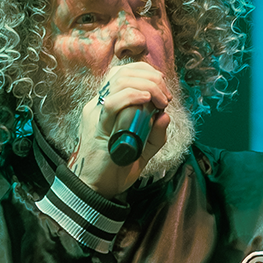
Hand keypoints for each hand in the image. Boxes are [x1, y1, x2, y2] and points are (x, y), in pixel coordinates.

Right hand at [70, 62, 172, 196]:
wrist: (97, 190)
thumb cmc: (115, 171)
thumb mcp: (142, 151)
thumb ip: (154, 136)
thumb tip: (165, 117)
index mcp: (107, 106)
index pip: (123, 74)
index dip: (146, 74)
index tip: (164, 92)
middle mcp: (99, 105)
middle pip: (123, 73)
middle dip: (151, 78)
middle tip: (165, 98)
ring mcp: (97, 114)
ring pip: (119, 82)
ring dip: (146, 86)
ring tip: (160, 100)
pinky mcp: (97, 126)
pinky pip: (112, 103)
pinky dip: (132, 96)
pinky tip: (147, 100)